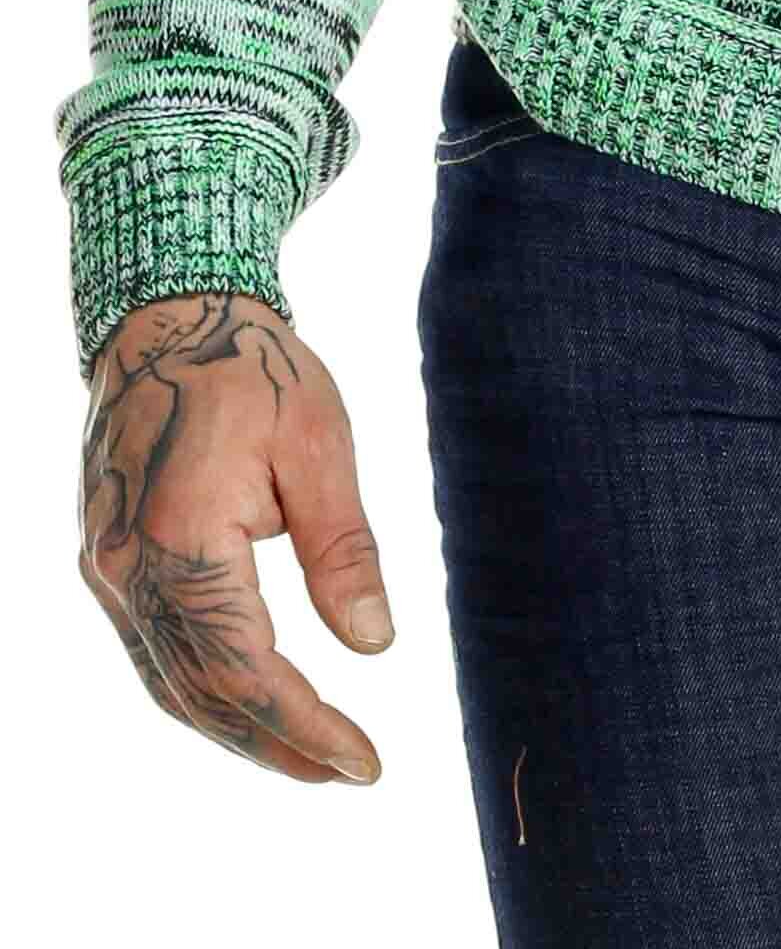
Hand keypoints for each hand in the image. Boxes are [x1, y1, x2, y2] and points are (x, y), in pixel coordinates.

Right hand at [78, 291, 391, 783]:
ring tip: (311, 752)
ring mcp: (106, 568)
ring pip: (170, 681)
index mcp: (180, 541)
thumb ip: (342, 549)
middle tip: (348, 769)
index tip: (366, 761)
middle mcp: (126, 569)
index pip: (246, 671)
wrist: (166, 313)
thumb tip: (373, 644)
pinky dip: (203, 687)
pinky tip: (251, 700)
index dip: (306, 726)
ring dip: (237, 727)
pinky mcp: (106, 559)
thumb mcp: (318, 443)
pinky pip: (153, 650)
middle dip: (276, 743)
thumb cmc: (251, 366)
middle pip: (201, 693)